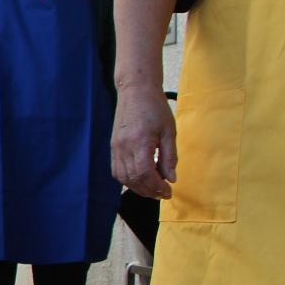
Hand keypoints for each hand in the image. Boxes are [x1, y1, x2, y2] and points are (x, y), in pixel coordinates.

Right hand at [111, 85, 176, 199]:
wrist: (135, 90)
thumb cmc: (155, 108)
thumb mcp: (169, 131)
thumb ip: (169, 157)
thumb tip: (171, 178)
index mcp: (140, 142)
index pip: (145, 174)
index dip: (157, 187)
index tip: (168, 191)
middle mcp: (124, 147)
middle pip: (134, 179)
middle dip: (149, 190)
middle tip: (163, 193)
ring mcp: (116, 147)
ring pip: (123, 178)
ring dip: (138, 188)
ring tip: (153, 189)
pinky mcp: (113, 146)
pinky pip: (117, 170)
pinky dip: (128, 180)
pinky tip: (140, 180)